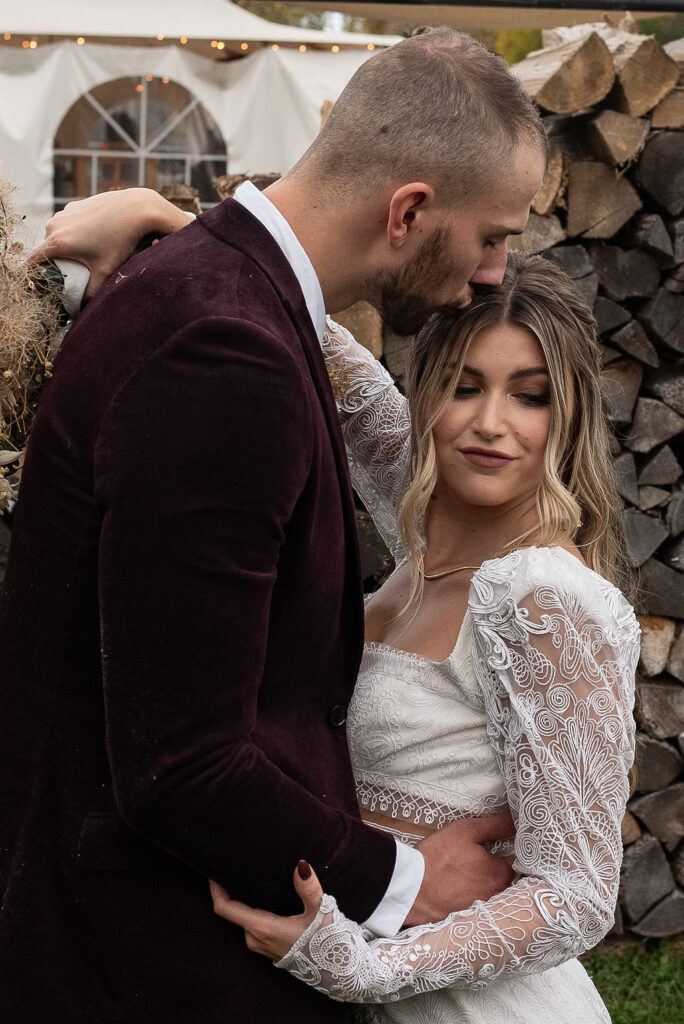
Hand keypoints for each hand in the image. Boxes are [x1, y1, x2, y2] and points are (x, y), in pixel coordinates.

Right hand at [27, 188, 190, 300]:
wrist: (135, 209)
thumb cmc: (120, 240)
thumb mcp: (105, 271)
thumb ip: (91, 293)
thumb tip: (80, 308)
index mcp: (58, 242)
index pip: (32, 261)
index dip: (33, 273)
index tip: (40, 283)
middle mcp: (55, 225)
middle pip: (45, 249)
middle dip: (54, 262)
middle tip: (69, 275)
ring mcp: (64, 213)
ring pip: (56, 236)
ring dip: (64, 247)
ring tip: (84, 257)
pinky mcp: (74, 206)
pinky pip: (67, 225)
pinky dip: (73, 234)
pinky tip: (93, 239)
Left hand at [209, 860, 322, 960]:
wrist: (338, 971)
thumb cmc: (328, 941)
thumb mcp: (321, 912)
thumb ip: (308, 888)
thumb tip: (300, 865)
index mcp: (262, 928)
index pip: (226, 908)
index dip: (215, 888)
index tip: (213, 870)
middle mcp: (255, 939)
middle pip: (233, 910)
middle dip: (230, 889)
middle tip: (234, 865)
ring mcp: (260, 946)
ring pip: (243, 918)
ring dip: (243, 900)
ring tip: (250, 877)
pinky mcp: (267, 948)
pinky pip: (251, 925)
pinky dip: (252, 910)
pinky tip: (264, 897)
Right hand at [405, 812, 514, 926]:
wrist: (412, 889)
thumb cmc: (439, 857)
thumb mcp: (467, 830)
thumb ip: (496, 825)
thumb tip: (517, 819)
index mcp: (501, 873)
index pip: (518, 858)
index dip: (513, 846)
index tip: (504, 838)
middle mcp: (497, 894)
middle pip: (505, 874)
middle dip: (497, 863)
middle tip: (481, 852)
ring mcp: (483, 908)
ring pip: (491, 888)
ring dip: (485, 878)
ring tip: (468, 867)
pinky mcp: (468, 916)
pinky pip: (477, 900)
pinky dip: (472, 891)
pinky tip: (459, 883)